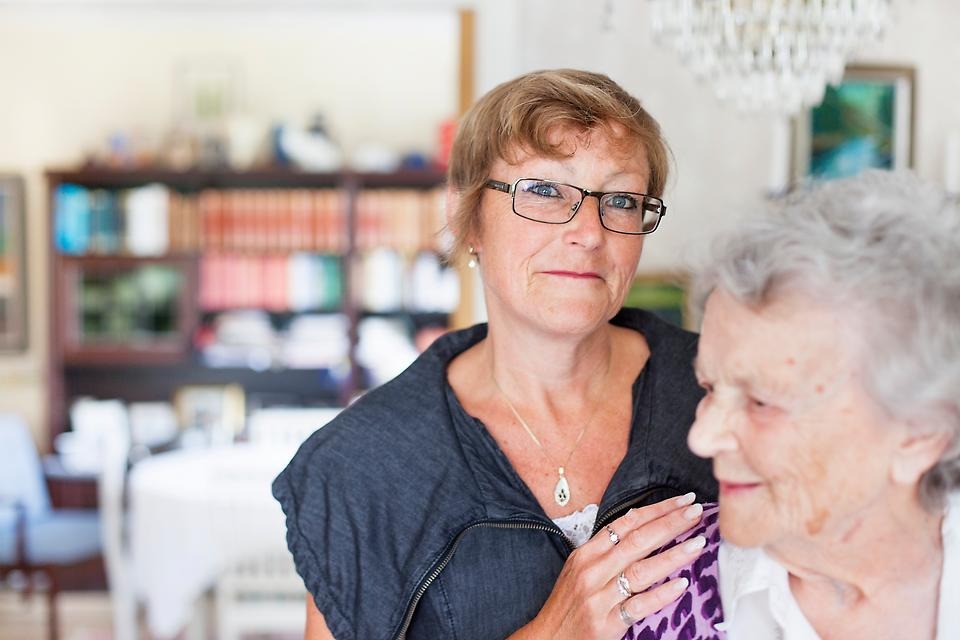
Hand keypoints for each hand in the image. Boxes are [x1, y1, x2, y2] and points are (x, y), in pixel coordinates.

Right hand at [509, 493, 705, 639]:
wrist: (547, 638)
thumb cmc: (568, 603)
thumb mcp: (579, 568)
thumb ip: (605, 547)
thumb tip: (637, 519)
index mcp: (586, 553)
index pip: (625, 523)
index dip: (656, 510)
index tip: (682, 501)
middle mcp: (593, 571)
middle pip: (637, 541)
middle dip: (670, 524)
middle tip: (696, 512)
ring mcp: (599, 597)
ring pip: (641, 570)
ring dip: (673, 555)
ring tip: (698, 543)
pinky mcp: (606, 624)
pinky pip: (639, 606)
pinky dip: (661, 594)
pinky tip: (682, 585)